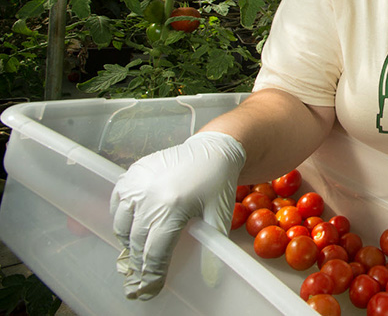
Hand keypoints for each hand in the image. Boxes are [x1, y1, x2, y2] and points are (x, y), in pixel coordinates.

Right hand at [110, 131, 245, 299]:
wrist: (212, 148)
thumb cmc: (218, 182)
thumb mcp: (220, 214)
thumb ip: (212, 245)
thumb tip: (211, 279)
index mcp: (173, 207)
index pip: (155, 251)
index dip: (152, 273)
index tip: (149, 289)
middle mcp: (150, 196)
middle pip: (136, 242)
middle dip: (139, 262)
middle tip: (140, 277)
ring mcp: (137, 183)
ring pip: (122, 225)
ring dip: (128, 242)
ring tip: (137, 252)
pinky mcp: (132, 173)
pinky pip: (117, 203)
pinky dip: (121, 219)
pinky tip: (132, 227)